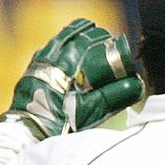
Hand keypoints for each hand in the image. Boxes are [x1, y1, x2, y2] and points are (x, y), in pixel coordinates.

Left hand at [0, 19, 141, 138]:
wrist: (28, 134)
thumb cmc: (59, 122)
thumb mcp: (90, 110)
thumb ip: (113, 96)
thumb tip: (137, 84)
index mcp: (62, 66)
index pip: (80, 43)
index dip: (94, 37)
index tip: (107, 35)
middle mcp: (46, 62)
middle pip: (65, 40)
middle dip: (81, 33)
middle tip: (95, 30)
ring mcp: (34, 69)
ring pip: (51, 46)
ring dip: (66, 39)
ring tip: (78, 33)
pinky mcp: (27, 79)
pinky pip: (41, 57)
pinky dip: (52, 51)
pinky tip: (56, 53)